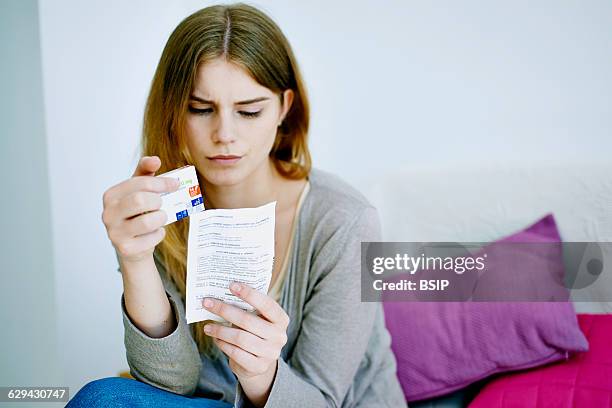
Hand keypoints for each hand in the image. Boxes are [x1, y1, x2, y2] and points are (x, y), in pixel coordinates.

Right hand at [101, 156, 179, 263]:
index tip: (175, 184)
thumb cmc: (136, 214)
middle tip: (162, 203)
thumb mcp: (138, 191)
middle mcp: (108, 213)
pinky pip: (152, 238)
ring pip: (148, 221)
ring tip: (159, 218)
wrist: (132, 246)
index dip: (161, 182)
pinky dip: (158, 234)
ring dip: (160, 218)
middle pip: (140, 200)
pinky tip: (153, 233)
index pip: (139, 183)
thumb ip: (145, 173)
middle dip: (158, 201)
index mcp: (111, 195)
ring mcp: (115, 232)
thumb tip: (155, 160)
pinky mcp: (125, 248)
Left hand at [202, 282, 289, 405]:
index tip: (231, 285)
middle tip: (208, 303)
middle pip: (248, 321)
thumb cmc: (256, 333)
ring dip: (220, 330)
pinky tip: (216, 338)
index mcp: (281, 320)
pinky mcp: (258, 366)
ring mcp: (270, 353)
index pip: (267, 304)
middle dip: (225, 310)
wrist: (260, 363)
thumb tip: (223, 294)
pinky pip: (236, 353)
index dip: (250, 294)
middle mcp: (279, 336)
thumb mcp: (259, 320)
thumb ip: (248, 308)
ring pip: (240, 338)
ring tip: (207, 326)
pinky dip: (223, 344)